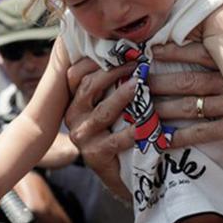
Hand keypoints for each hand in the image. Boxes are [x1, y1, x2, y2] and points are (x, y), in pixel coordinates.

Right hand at [64, 58, 136, 178]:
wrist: (123, 174)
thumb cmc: (121, 131)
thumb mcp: (115, 105)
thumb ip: (115, 83)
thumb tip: (133, 51)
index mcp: (75, 100)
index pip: (77, 73)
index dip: (96, 59)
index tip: (122, 48)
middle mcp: (73, 116)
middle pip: (88, 86)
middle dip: (114, 72)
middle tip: (137, 62)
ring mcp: (82, 136)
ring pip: (103, 111)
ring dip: (123, 96)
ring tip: (140, 85)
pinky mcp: (94, 155)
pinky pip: (115, 140)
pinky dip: (134, 130)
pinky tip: (149, 122)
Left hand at [148, 43, 222, 167]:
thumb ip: (221, 73)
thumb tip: (184, 66)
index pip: (200, 53)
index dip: (174, 51)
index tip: (150, 51)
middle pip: (188, 80)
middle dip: (159, 82)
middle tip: (135, 84)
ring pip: (190, 106)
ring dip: (163, 110)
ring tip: (141, 113)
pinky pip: (200, 132)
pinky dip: (179, 137)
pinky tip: (163, 141)